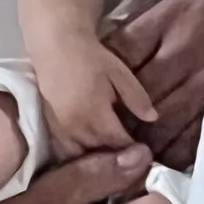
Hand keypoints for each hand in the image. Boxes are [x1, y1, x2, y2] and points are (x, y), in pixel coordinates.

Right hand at [34, 34, 155, 157]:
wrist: (55, 46)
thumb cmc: (91, 58)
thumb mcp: (119, 73)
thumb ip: (136, 97)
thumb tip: (153, 119)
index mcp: (95, 114)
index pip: (118, 142)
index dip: (132, 149)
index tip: (144, 151)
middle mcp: (76, 126)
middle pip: (100, 152)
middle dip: (116, 155)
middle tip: (130, 155)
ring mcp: (61, 129)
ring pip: (81, 154)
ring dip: (97, 156)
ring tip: (110, 155)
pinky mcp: (50, 127)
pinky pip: (66, 150)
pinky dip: (79, 153)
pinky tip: (89, 151)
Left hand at [109, 0, 203, 169]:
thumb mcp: (170, 4)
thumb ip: (136, 33)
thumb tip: (102, 59)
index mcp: (167, 32)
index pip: (124, 68)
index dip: (103, 94)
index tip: (86, 112)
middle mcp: (185, 63)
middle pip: (141, 106)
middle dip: (118, 129)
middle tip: (99, 148)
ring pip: (165, 128)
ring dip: (143, 147)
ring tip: (125, 162)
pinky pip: (195, 138)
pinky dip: (174, 154)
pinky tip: (160, 163)